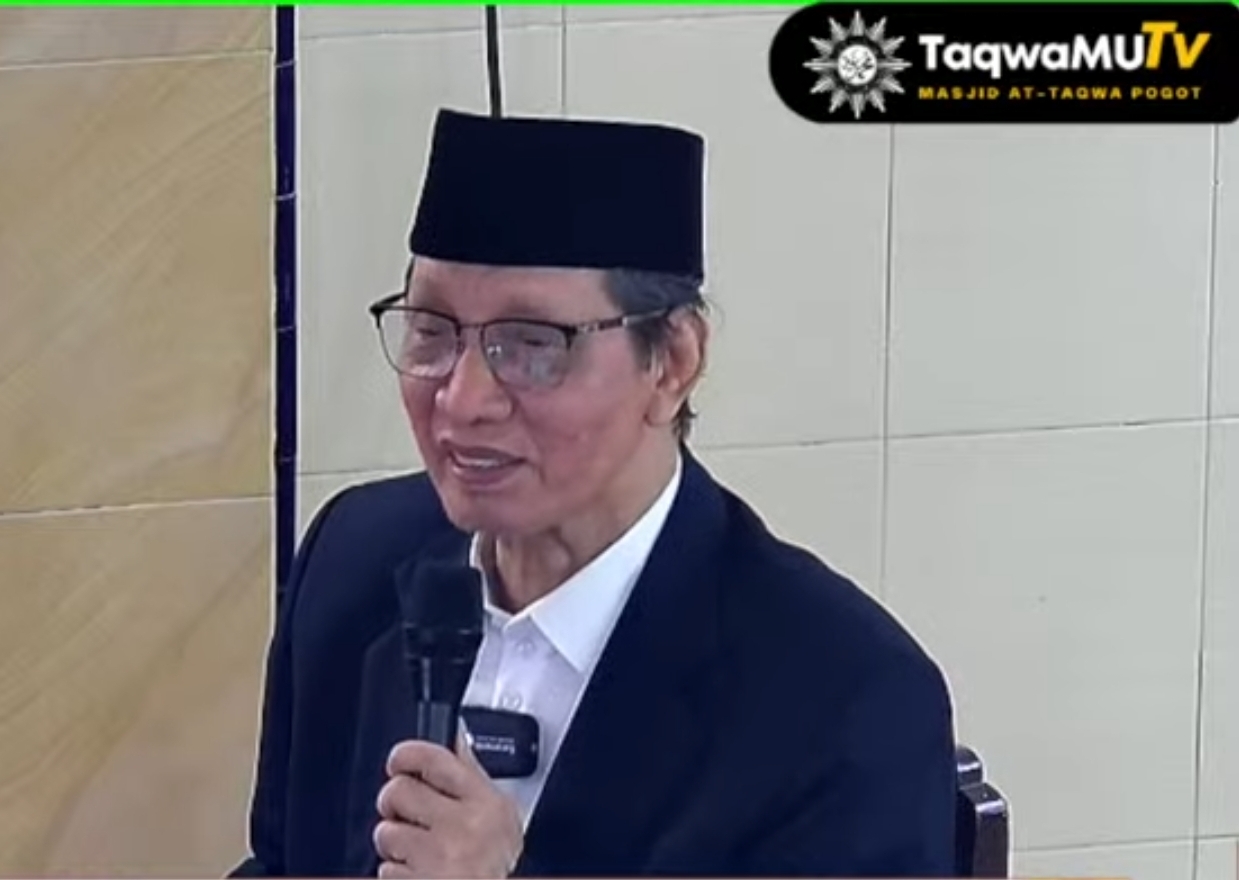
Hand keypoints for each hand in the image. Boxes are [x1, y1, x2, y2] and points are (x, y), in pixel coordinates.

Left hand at [373, 730, 522, 878]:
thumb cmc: (495, 871)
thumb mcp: (501, 818)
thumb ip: (473, 777)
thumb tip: (457, 739)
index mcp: (485, 805)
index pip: (434, 759)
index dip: (407, 755)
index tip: (399, 762)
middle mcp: (463, 828)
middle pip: (400, 790)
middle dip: (395, 804)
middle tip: (404, 814)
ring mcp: (438, 859)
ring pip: (386, 831)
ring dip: (395, 844)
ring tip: (417, 854)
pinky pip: (385, 869)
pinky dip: (396, 874)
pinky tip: (419, 876)